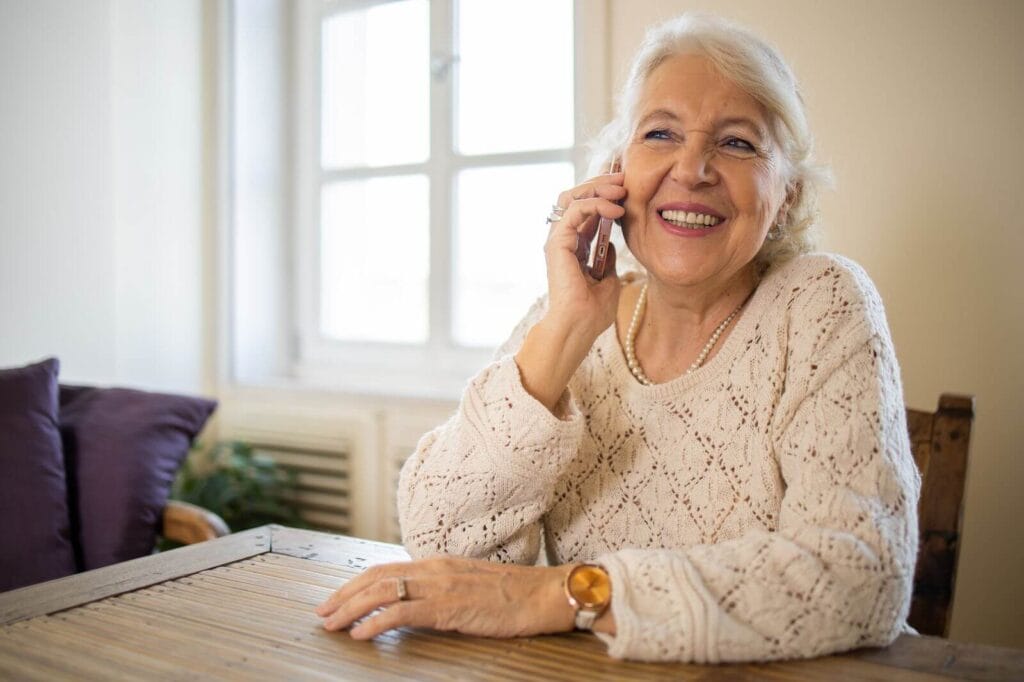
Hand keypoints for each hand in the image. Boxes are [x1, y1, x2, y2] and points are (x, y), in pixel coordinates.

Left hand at [316, 556, 574, 639]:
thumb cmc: (515, 594)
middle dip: (344, 595)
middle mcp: (434, 569)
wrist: (545, 593)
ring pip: (383, 591)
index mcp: (438, 563)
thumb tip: (417, 606)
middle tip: (322, 613)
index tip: (336, 598)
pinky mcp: (450, 606)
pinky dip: (376, 622)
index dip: (355, 583)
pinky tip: (360, 634)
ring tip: (331, 624)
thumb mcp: (470, 587)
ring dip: (351, 608)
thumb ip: (442, 591)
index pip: (385, 569)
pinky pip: (403, 611)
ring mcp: (441, 585)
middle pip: (376, 577)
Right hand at [544, 170, 626, 339]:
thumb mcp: (608, 279)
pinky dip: (595, 204)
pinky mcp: (557, 243)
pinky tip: (615, 210)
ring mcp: (558, 240)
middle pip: (575, 196)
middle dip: (600, 184)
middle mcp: (563, 240)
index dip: (605, 195)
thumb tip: (611, 243)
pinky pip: (573, 210)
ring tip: (621, 190)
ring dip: (597, 188)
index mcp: (573, 247)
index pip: (585, 209)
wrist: (579, 327)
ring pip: (571, 197)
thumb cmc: (592, 312)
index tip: (628, 191)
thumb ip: (607, 259)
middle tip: (624, 181)